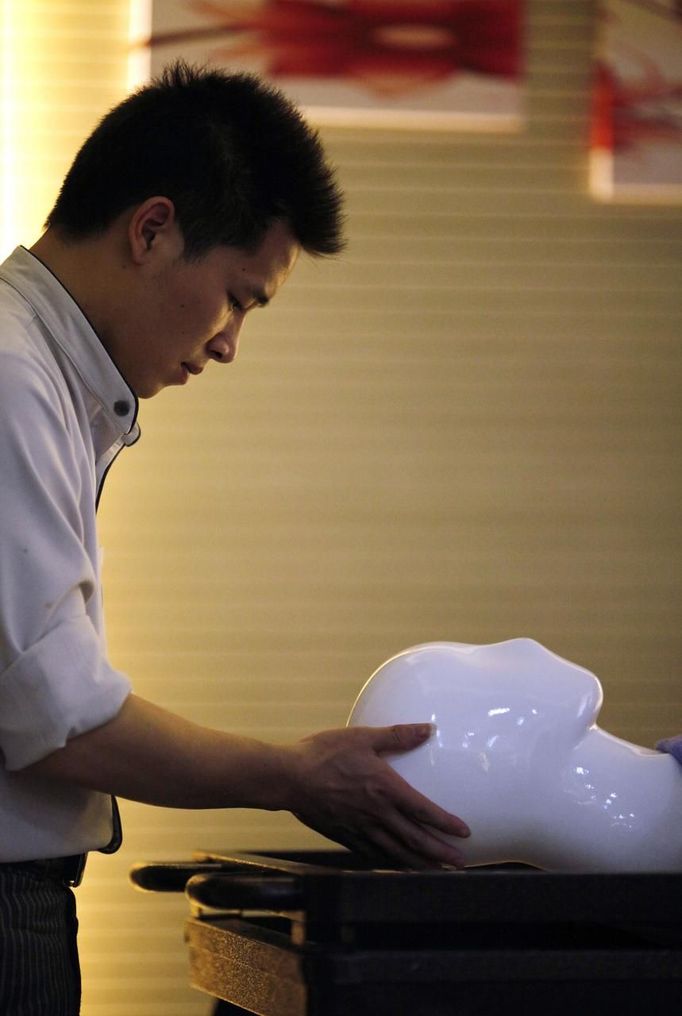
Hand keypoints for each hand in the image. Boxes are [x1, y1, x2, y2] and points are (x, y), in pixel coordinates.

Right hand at [285, 723, 470, 869]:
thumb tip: (428, 729)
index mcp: (384, 788)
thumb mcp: (363, 737)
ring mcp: (360, 829)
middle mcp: (376, 814)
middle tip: (460, 864)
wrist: (288, 777)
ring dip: (419, 864)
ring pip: (396, 853)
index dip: (446, 823)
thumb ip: (397, 735)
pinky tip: (397, 867)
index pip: (423, 810)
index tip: (465, 833)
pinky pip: (373, 855)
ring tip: (437, 873)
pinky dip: (389, 864)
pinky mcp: (344, 835)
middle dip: (440, 854)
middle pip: (415, 840)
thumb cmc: (324, 753)